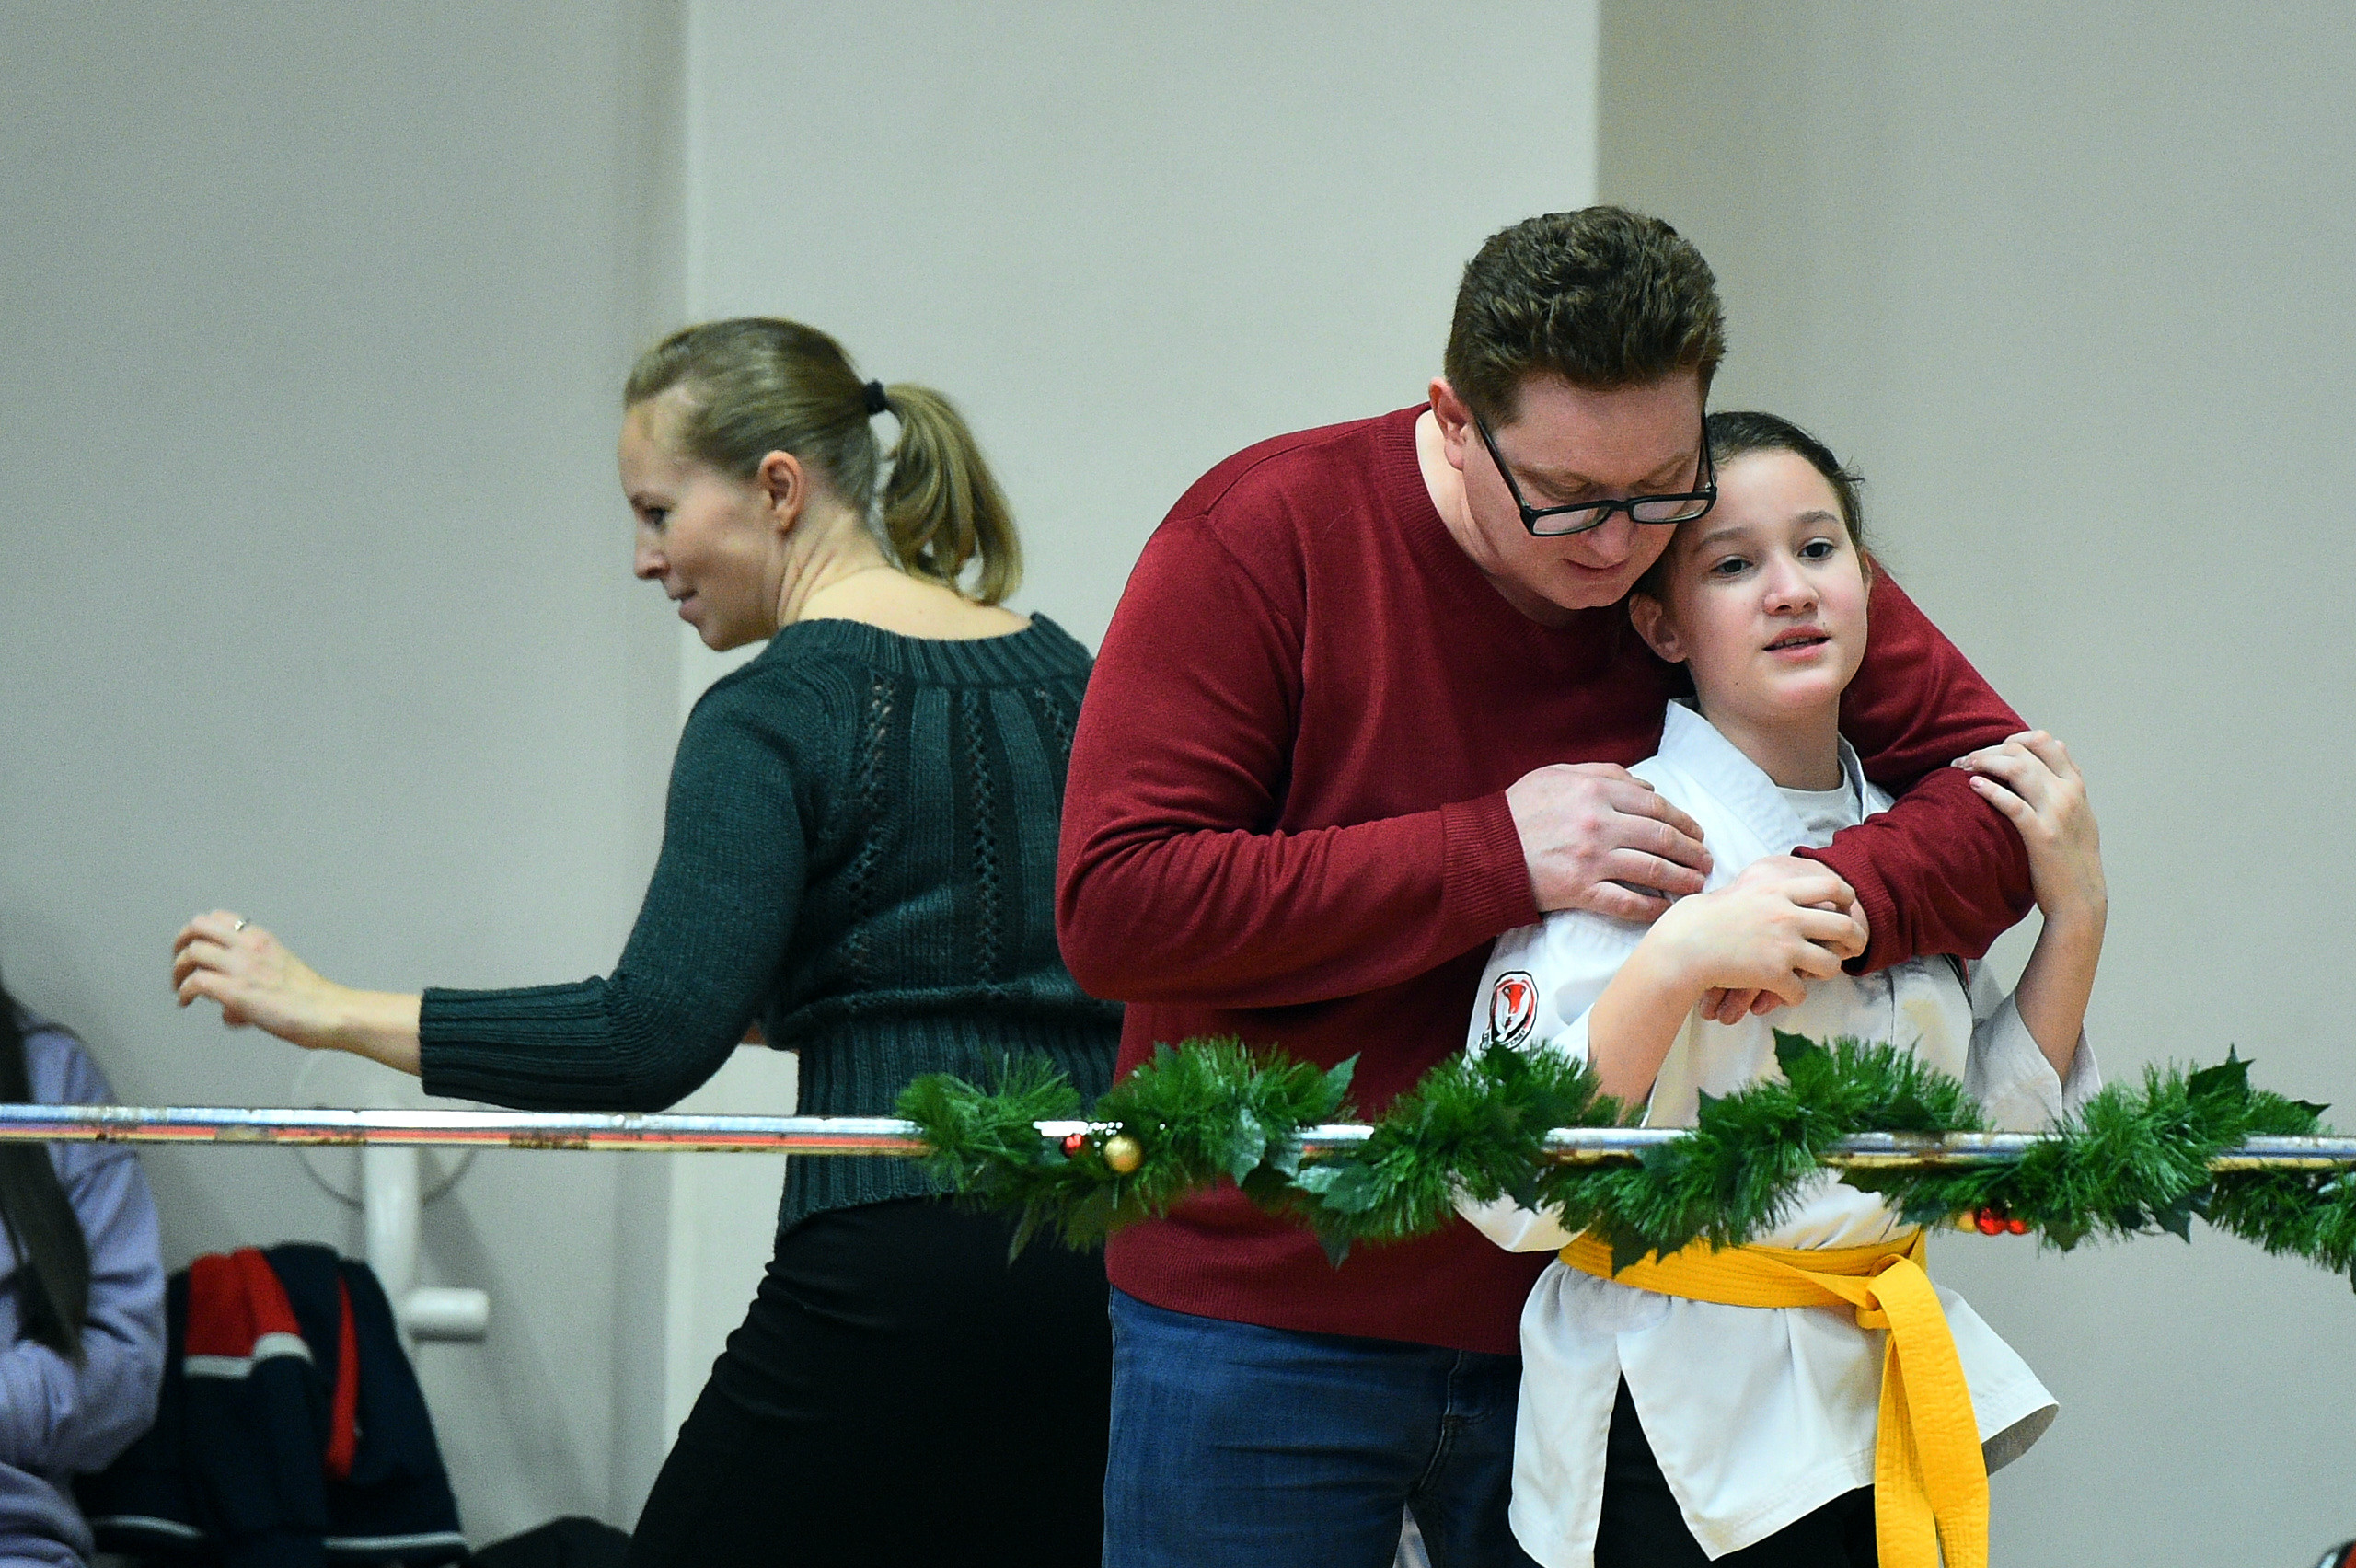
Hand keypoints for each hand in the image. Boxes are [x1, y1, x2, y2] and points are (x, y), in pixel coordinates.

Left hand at [171, 911, 347, 1049]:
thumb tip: (231, 1006)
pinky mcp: (235, 991)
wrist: (330, 1013)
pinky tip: (185, 1002)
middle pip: (198, 927)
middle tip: (178, 962)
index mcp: (262, 940)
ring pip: (191, 952)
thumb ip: (254, 979)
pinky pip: (195, 982)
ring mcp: (242, 968)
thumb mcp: (284, 972)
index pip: (220, 918)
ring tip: (179, 986)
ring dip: (178, 970)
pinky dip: (184, 992)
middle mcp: (249, 947)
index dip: (198, 930)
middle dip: (180, 943)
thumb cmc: (313, 1000)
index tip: (193, 944)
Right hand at [1505, 762, 1710, 920]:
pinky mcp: (1582, 890)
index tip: (1697, 832)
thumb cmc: (1519, 810)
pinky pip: (1628, 902)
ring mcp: (1593, 859)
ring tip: (1698, 884)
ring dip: (1682, 879)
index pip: (1656, 806)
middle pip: (1663, 837)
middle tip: (1707, 860)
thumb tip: (1645, 787)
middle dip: (1692, 850)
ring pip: (1654, 869)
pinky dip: (1653, 908)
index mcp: (1596, 791)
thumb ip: (1604, 774)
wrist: (1483, 849)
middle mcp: (1600, 823)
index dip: (1684, 820)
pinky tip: (1667, 910)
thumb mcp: (1557, 775)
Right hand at [1697, 857, 1868, 1021]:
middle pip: (1844, 926)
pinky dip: (1792, 995)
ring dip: (1825, 972)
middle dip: (1856, 940)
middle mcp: (1787, 915)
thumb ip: (1762, 890)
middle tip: (1853, 948)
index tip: (1845, 908)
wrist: (1683, 945)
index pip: (1832, 885)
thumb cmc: (1699, 919)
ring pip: (1830, 965)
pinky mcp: (1774, 973)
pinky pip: (1801, 992)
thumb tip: (1773, 886)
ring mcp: (1783, 945)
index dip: (1846, 898)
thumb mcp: (1736, 892)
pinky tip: (1781, 992)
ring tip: (1813, 974)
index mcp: (1778, 890)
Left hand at [1953, 732, 2105, 926]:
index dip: (2013, 739)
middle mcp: (2068, 793)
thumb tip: (2054, 751)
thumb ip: (2066, 783)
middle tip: (1966, 760)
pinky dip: (1990, 790)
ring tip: (1962, 767)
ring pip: (2017, 768)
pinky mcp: (2041, 835)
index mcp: (2075, 785)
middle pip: (2024, 750)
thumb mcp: (2080, 813)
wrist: (2080, 898)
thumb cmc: (2073, 857)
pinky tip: (1973, 785)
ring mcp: (2055, 813)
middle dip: (1989, 749)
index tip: (1992, 750)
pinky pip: (2012, 804)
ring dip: (1984, 762)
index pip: (2045, 741)